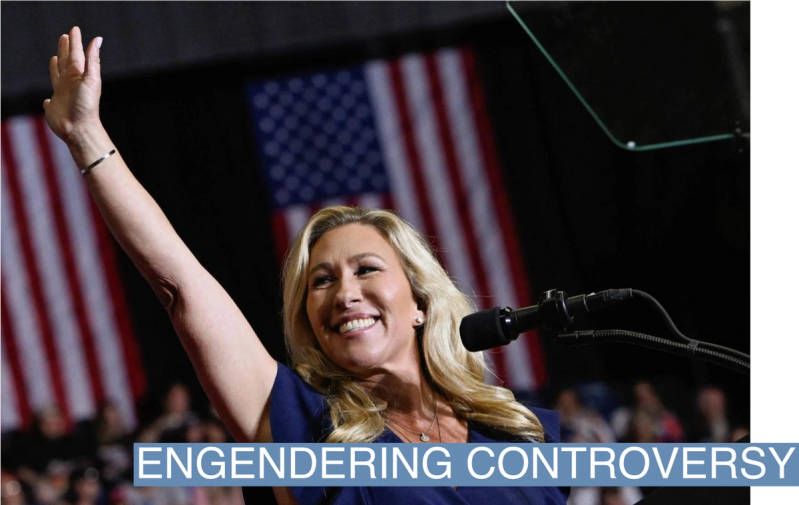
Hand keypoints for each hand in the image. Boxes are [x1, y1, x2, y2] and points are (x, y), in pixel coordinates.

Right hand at [43, 26, 102, 145]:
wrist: (79, 128)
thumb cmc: (86, 105)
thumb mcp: (91, 79)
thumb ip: (92, 60)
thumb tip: (97, 39)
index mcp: (79, 75)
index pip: (77, 54)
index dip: (75, 42)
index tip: (74, 30)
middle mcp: (71, 83)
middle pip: (67, 62)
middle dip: (66, 49)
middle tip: (65, 37)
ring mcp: (62, 94)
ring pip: (57, 76)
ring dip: (56, 67)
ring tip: (56, 57)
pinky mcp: (53, 106)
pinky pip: (49, 100)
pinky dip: (48, 99)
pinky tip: (48, 100)